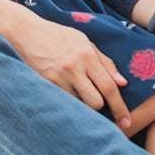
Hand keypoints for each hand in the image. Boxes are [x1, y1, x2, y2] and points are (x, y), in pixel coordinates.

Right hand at [6, 18, 132, 127]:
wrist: (26, 33)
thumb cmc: (60, 36)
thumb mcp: (86, 42)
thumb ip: (105, 63)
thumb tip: (122, 84)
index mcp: (86, 56)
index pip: (108, 87)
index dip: (120, 107)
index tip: (127, 121)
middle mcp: (73, 69)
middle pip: (95, 103)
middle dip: (100, 105)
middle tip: (95, 96)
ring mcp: (57, 79)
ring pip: (78, 106)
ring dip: (83, 104)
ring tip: (77, 90)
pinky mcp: (44, 85)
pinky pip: (64, 103)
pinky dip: (69, 102)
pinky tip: (66, 92)